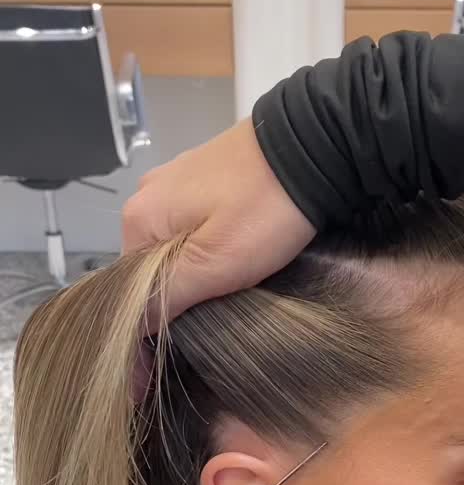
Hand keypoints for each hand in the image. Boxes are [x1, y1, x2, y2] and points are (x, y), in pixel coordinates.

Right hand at [122, 117, 315, 325]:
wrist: (312, 146)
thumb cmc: (263, 210)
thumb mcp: (213, 265)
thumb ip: (165, 295)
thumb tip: (131, 326)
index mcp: (138, 218)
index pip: (130, 287)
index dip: (156, 319)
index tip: (186, 339)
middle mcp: (146, 194)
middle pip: (151, 264)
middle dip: (181, 291)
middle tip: (222, 305)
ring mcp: (175, 179)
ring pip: (175, 244)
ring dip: (199, 267)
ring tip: (235, 280)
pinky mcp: (204, 173)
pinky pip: (195, 222)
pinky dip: (211, 243)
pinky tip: (238, 248)